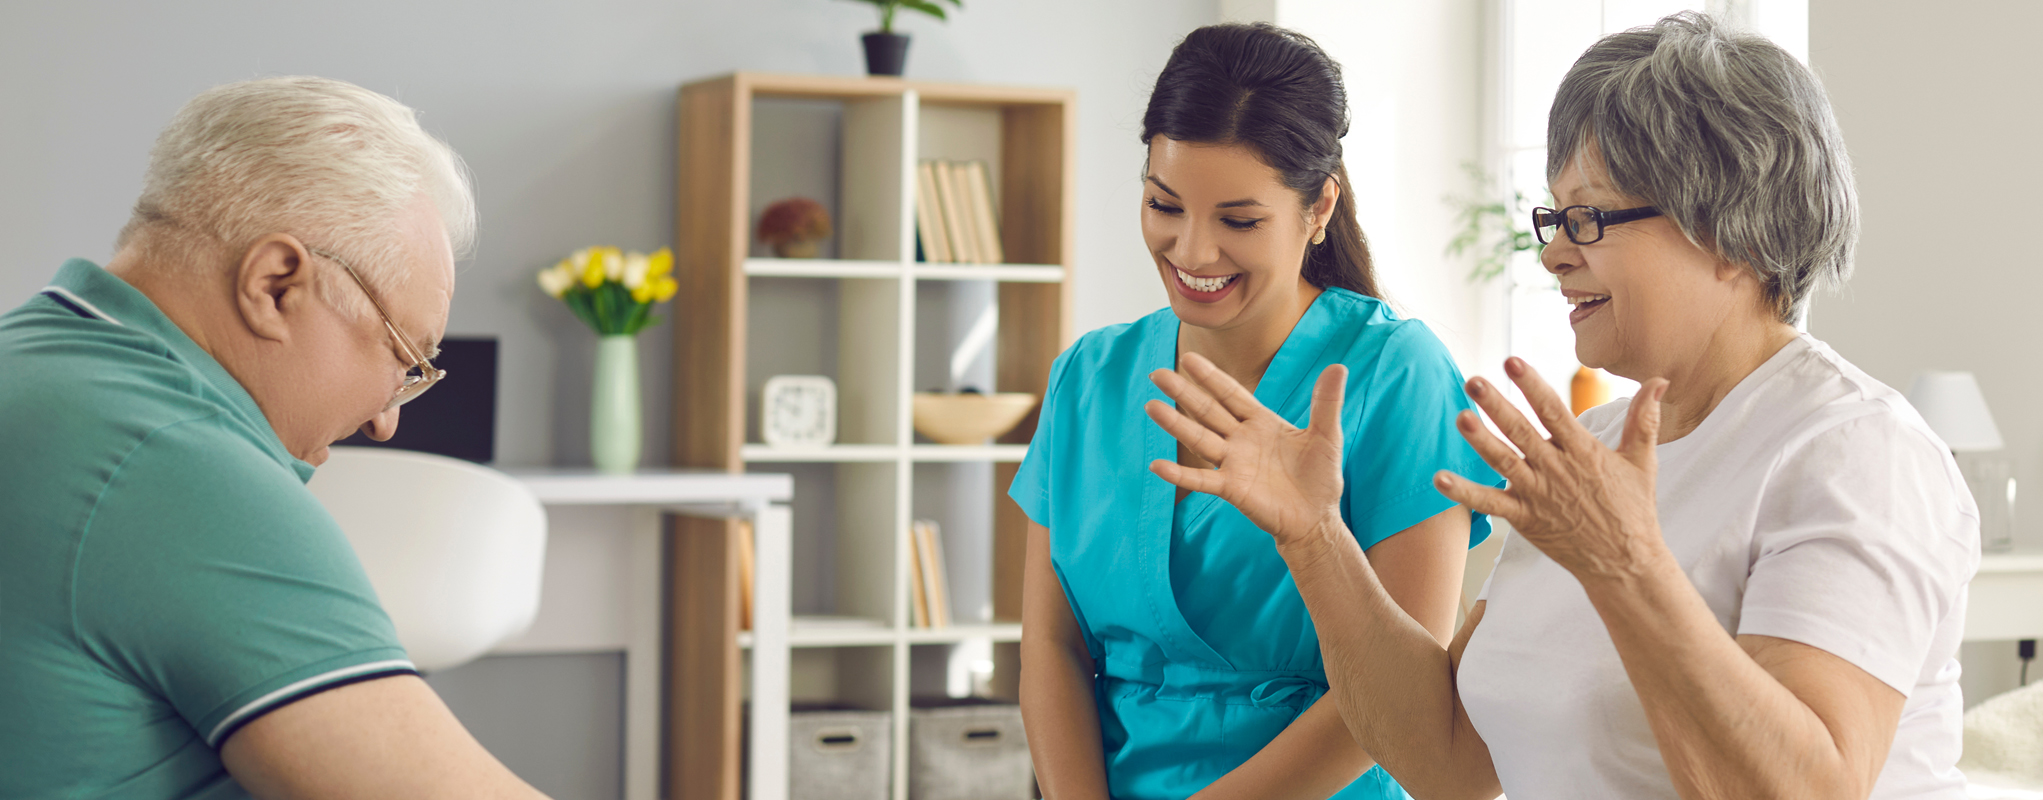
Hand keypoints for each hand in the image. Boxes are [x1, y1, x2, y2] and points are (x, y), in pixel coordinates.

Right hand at [1145, 352, 1346, 544]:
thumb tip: (1338, 367)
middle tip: (1157, 374)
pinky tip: (1157, 466)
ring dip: (1176, 424)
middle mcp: (1241, 439)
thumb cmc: (1320, 478)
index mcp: (1261, 422)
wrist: (1316, 519)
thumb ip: (1326, 403)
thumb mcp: (1327, 435)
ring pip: (1200, 439)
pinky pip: (1201, 480)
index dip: (1211, 377)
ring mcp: (1233, 464)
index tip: (1189, 358)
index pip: (1231, 394)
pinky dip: (1180, 474)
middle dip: (1183, 392)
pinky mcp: (1231, 489)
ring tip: (1151, 407)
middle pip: (1207, 411)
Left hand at [1433, 357, 1669, 580]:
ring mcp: (1538, 495)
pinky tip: (1440, 478)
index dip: (1532, 386)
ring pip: (1504, 462)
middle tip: (1473, 381)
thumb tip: (1659, 381)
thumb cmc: (1634, 510)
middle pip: (1521, 432)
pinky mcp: (1525, 519)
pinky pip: (1491, 503)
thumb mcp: (1642, 462)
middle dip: (1497, 405)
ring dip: (1480, 440)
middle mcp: (1556, 470)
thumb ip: (1645, 419)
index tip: (1512, 362)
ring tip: (1460, 417)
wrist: (1625, 563)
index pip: (1554, 411)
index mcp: (1583, 452)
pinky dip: (1465, 493)